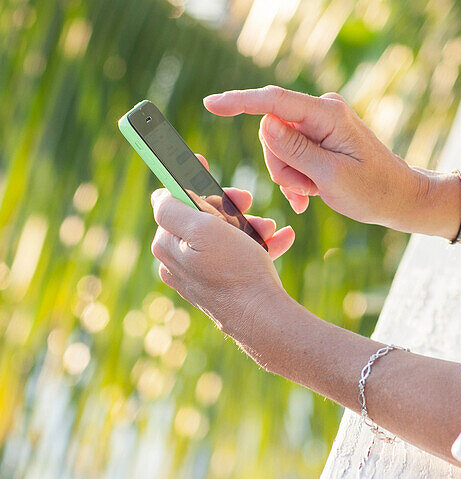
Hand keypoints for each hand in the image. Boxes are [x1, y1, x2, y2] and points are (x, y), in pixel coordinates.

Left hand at [150, 157, 293, 348]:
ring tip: (272, 227)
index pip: (173, 200)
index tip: (201, 161)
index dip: (190, 179)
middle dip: (229, 206)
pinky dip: (261, 244)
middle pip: (202, 216)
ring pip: (226, 234)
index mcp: (167, 244)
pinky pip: (240, 255)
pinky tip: (282, 238)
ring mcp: (200, 274)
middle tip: (248, 201)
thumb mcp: (201, 228)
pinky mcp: (222, 284)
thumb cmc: (234, 270)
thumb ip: (173, 206)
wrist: (264, 317)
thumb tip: (160, 194)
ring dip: (251, 224)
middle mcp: (179, 261)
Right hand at [203, 86, 422, 230]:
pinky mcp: (319, 137)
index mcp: (327, 113)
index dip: (239, 102)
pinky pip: (289, 154)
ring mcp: (320, 123)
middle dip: (280, 165)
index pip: (274, 101)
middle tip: (308, 188)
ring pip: (277, 147)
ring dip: (290, 175)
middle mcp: (322, 110)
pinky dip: (295, 178)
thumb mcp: (331, 177)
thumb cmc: (373, 190)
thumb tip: (265, 123)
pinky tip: (310, 196)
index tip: (210, 104)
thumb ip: (295, 150)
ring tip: (316, 191)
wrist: (401, 198)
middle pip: (271, 132)